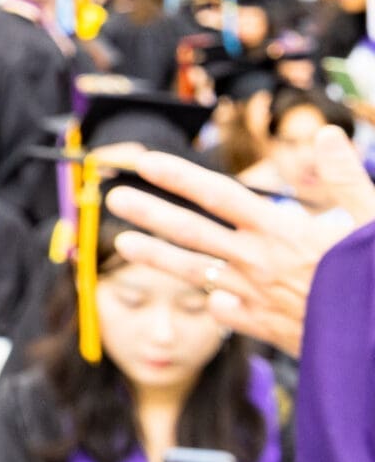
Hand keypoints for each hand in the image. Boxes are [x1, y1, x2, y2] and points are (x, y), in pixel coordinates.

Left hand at [107, 134, 373, 355]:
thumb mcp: (373, 221)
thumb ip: (346, 178)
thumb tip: (328, 133)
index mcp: (282, 233)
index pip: (220, 197)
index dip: (180, 178)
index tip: (145, 163)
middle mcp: (260, 263)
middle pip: (193, 233)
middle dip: (150, 213)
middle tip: (113, 198)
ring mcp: (257, 297)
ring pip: (196, 273)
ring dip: (158, 257)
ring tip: (124, 244)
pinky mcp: (266, 327)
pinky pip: (227, 311)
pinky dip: (215, 301)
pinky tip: (208, 296)